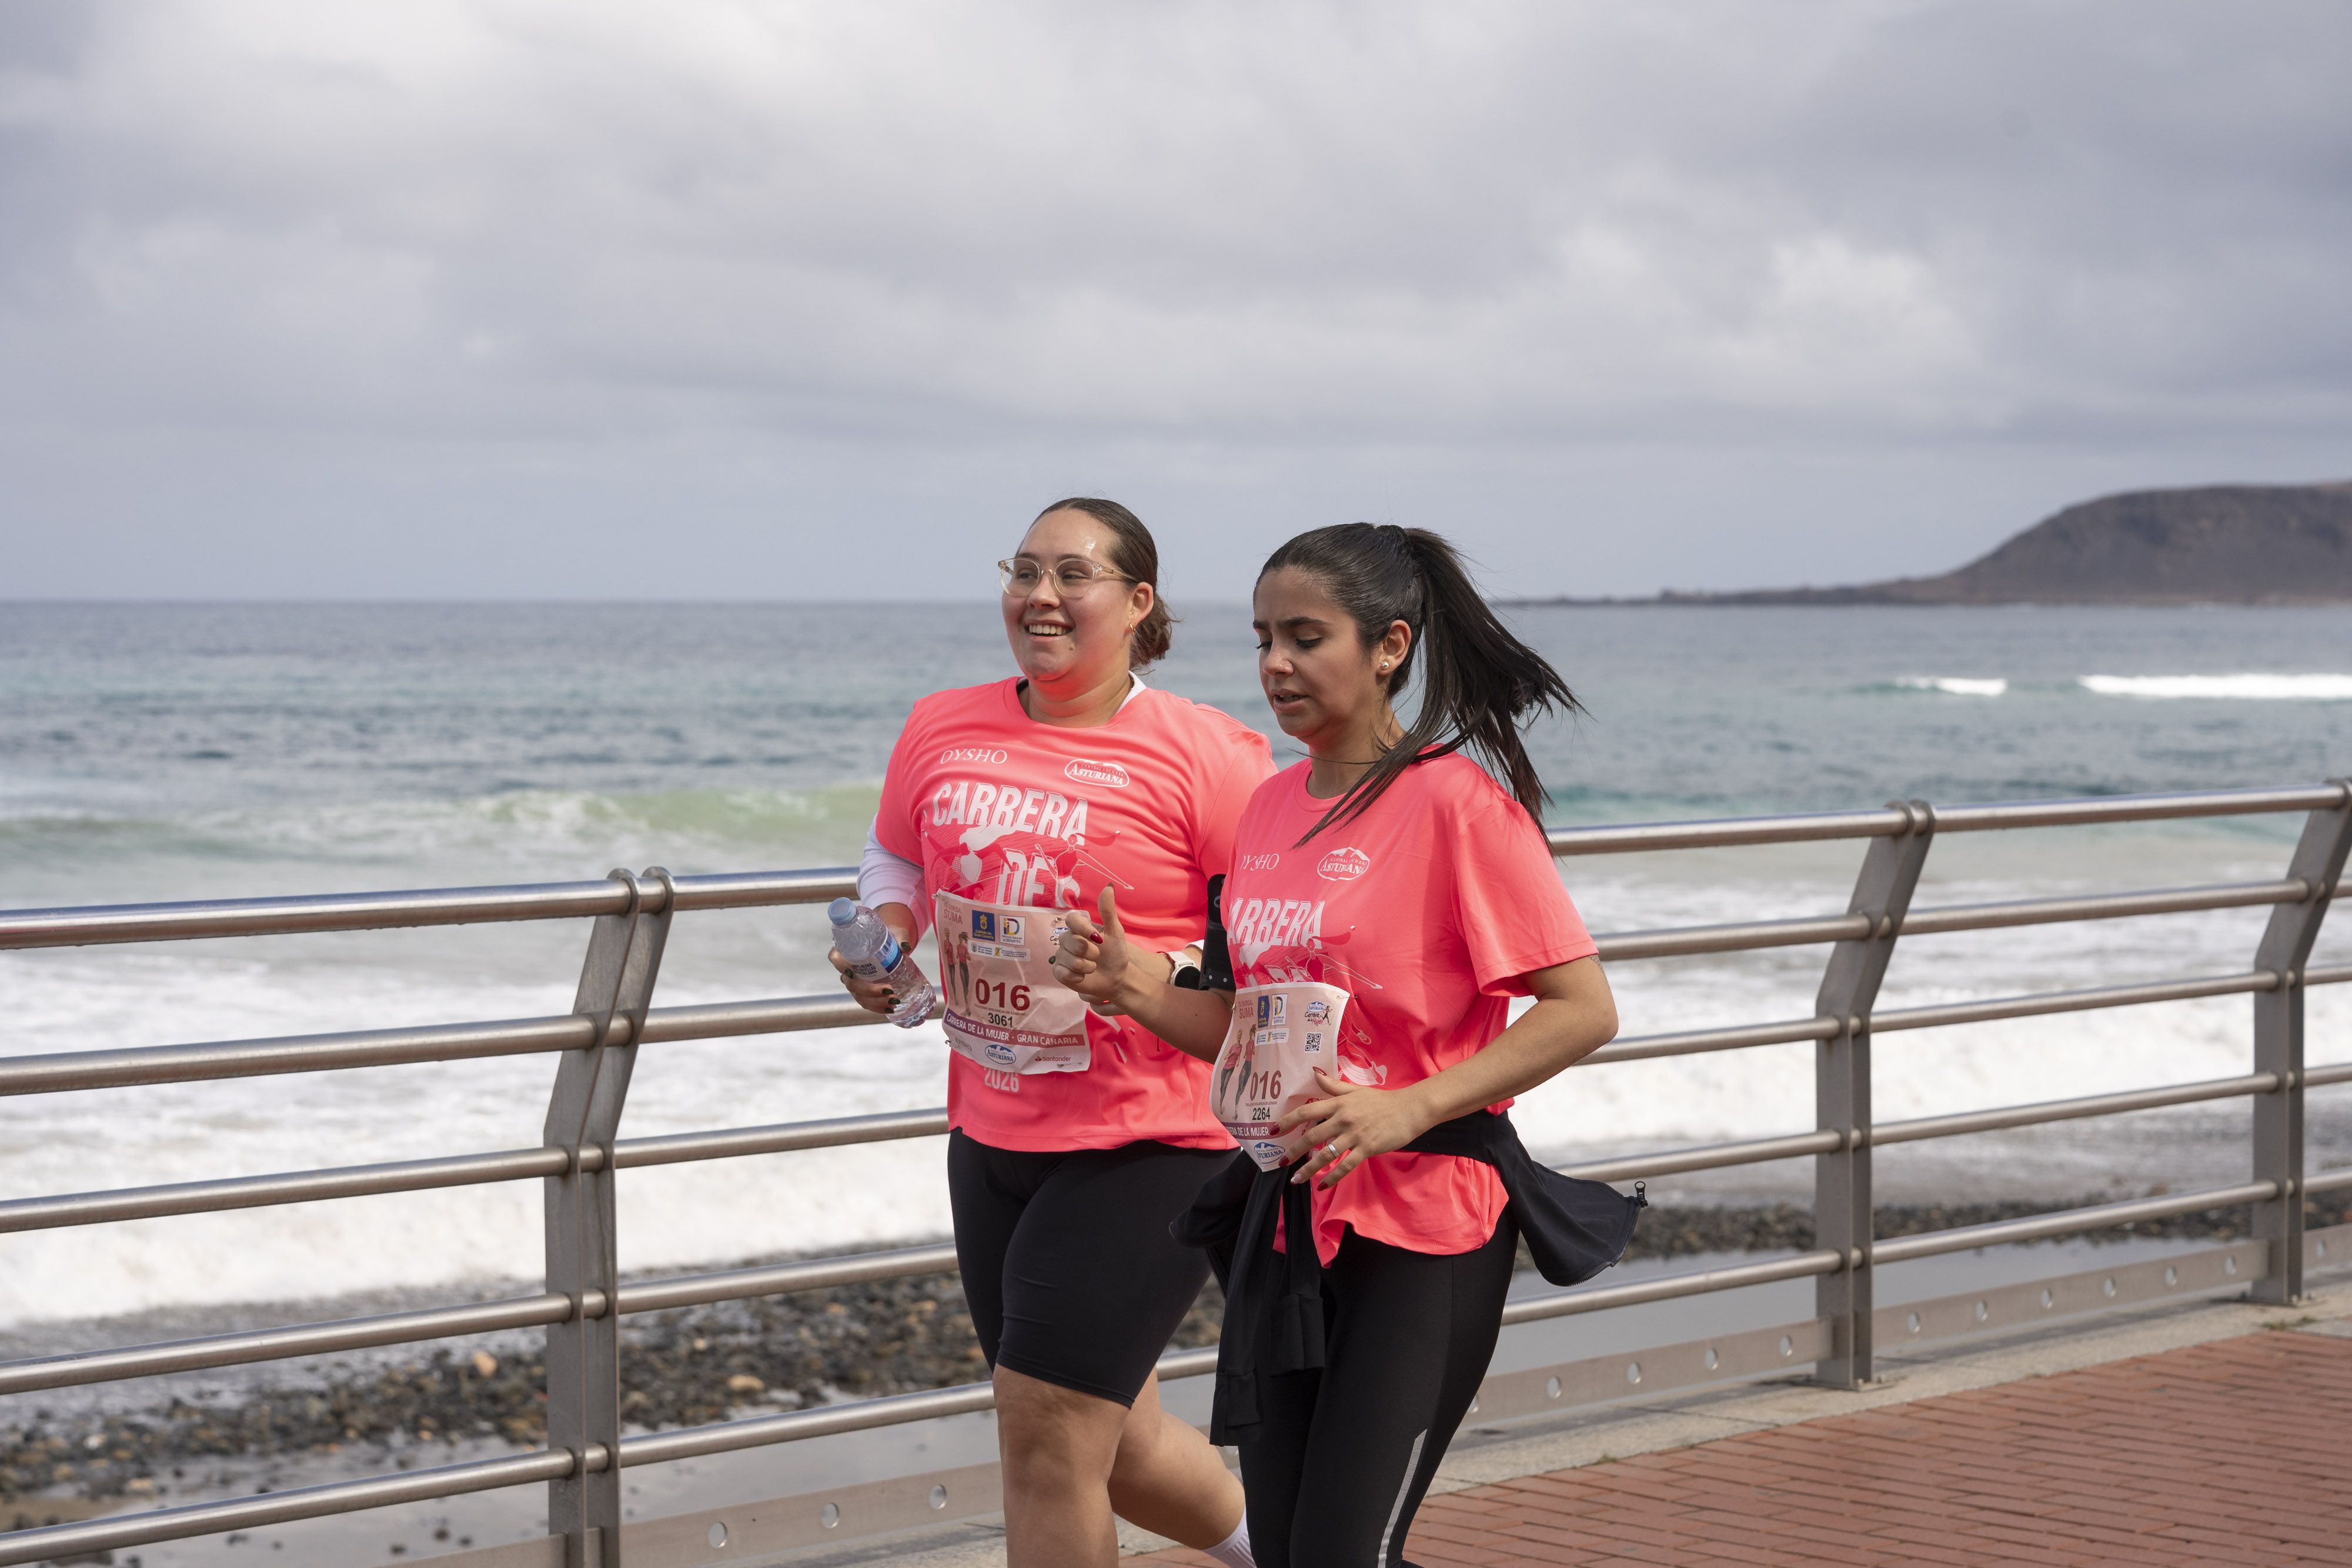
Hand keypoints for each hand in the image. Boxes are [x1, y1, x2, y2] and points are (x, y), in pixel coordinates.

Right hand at [827, 929, 911, 1017]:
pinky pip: (866, 1003)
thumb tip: (905, 947)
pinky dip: (877, 1007)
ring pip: (858, 996)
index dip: (840, 966)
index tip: (851, 972)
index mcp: (848, 950)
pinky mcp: (864, 992)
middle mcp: (848, 968)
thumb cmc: (888, 937)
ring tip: (894, 1000)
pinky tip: (889, 1008)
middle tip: (889, 989)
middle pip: (850, 983)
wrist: (893, 945)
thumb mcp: (895, 933)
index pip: (835, 957)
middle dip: (868, 990)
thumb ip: (900, 937)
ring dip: (875, 1001)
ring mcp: (855, 982)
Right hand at [1050, 887, 1135, 1007]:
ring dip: (1086, 965)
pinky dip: (1077, 977)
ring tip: (1092, 967)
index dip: (1083, 929)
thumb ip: (1108, 911)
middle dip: (1088, 951)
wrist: (1116, 978)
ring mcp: (1061, 956)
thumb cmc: (1115, 953)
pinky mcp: (1059, 973)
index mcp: (1079, 927)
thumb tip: (1108, 887)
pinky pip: (1063, 973)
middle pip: (1068, 940)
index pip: (1071, 919)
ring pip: (1066, 958)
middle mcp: (1067, 940)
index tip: (1098, 938)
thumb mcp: (1115, 932)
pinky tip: (1084, 976)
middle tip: (1098, 956)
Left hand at [1278, 1069, 1435, 1187]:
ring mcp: (1355, 1134)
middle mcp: (1343, 1118)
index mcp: (1338, 1103)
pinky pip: (1346, 1165)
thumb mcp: (1355, 1090)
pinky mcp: (1367, 1148)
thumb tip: (1314, 1073)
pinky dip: (1332, 1177)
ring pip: (1326, 1154)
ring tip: (1295, 1180)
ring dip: (1308, 1169)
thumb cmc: (1382, 1100)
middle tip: (1280, 1162)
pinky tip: (1322, 1185)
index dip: (1287, 1122)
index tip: (1272, 1131)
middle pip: (1311, 1136)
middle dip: (1293, 1151)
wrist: (1410, 1109)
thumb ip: (1333, 1085)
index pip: (1306, 1111)